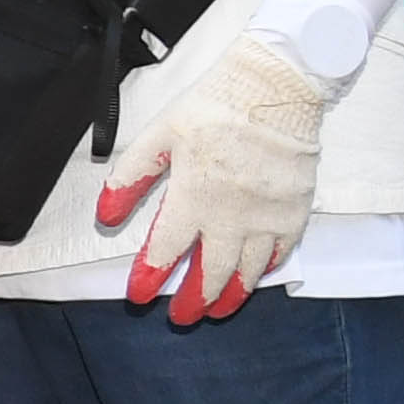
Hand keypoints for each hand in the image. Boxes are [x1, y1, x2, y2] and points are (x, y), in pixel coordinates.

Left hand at [95, 32, 332, 323]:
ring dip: (231, 295)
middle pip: (210, 271)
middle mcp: (233, 213)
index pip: (166, 249)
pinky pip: (282, 251)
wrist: (275, 87)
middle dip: (194, 299)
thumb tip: (107, 217)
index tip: (138, 296)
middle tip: (182, 317)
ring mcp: (268, 214)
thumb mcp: (158, 135)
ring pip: (249, 270)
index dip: (150, 276)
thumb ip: (131, 178)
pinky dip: (266, 270)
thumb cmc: (212, 107)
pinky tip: (254, 278)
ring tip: (218, 310)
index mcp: (194, 194)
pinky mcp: (296, 209)